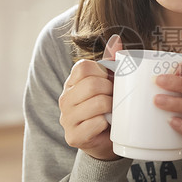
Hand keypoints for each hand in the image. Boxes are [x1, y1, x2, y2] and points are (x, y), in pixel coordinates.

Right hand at [58, 35, 122, 159]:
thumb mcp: (108, 84)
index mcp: (71, 83)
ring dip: (111, 108)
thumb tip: (117, 40)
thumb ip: (111, 62)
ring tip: (113, 112)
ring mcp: (66, 118)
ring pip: (97, 104)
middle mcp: (64, 99)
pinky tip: (106, 125)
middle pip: (92, 84)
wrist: (104, 141)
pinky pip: (97, 123)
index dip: (102, 72)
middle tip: (115, 99)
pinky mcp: (73, 136)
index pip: (84, 66)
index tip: (109, 82)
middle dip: (110, 91)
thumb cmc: (106, 109)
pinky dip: (107, 123)